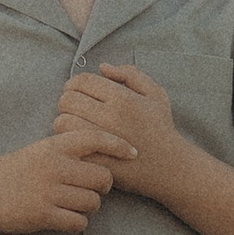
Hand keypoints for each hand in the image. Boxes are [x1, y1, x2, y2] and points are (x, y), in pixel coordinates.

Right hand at [0, 128, 121, 234]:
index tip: (134, 153)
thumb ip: (67, 150)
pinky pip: (79, 222)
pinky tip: (64, 218)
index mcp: (52, 146)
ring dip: (88, 207)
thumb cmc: (15, 172)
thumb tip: (105, 156)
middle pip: (102, 178)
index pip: (94, 138)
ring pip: (93, 202)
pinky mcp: (42, 215)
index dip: (118, 144)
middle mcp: (52, 166)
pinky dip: (76, 223)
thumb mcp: (39, 151)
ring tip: (72, 204)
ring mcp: (48, 191)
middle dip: (102, 187)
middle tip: (91, 189)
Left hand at [57, 60, 184, 197]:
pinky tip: (78, 142)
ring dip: (65, 121)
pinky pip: (69, 145)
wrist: (171, 167)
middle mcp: (111, 116)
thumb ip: (129, 74)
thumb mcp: (155, 94)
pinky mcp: (96, 159)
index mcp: (123, 98)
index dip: (74, 83)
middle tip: (75, 109)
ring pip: (62, 122)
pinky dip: (68, 141)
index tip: (77, 92)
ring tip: (75, 125)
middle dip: (67, 101)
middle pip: (67, 99)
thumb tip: (102, 67)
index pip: (81, 81)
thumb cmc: (161, 128)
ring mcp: (102, 140)